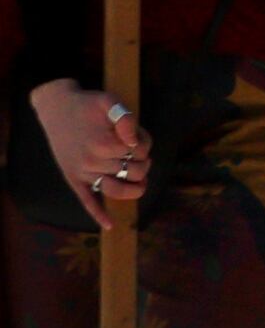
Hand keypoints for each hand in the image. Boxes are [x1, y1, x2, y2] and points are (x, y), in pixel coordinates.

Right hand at [29, 82, 143, 227]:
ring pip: (117, 189)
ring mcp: (82, 173)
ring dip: (134, 188)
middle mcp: (92, 162)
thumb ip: (126, 118)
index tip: (137, 134)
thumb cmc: (86, 105)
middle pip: (133, 170)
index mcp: (103, 144)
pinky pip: (87, 201)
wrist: (56, 108)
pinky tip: (109, 225)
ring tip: (140, 181)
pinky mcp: (73, 179)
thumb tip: (134, 141)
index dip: (145, 143)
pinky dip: (98, 214)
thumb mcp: (109, 102)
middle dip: (142, 161)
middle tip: (137, 150)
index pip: (140, 152)